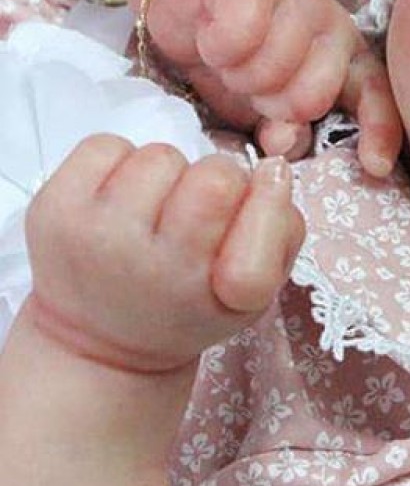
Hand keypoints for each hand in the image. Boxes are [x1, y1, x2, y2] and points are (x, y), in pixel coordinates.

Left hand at [24, 134, 304, 373]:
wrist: (101, 339)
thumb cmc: (193, 302)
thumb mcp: (256, 292)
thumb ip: (282, 230)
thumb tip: (273, 168)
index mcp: (210, 294)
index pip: (264, 226)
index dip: (265, 209)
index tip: (247, 218)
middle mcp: (151, 269)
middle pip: (216, 176)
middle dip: (218, 182)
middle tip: (198, 213)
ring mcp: (96, 238)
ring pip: (161, 156)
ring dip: (167, 173)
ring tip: (155, 207)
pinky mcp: (51, 211)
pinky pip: (106, 146)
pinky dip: (119, 161)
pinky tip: (118, 196)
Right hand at [145, 0, 402, 174]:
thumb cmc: (237, 60)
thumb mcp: (266, 107)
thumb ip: (286, 129)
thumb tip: (285, 142)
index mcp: (347, 60)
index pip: (377, 97)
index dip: (380, 131)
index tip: (374, 165)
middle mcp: (332, 27)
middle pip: (311, 96)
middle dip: (271, 105)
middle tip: (251, 88)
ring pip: (272, 69)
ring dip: (238, 76)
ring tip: (230, 63)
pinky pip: (237, 38)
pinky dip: (216, 48)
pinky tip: (212, 39)